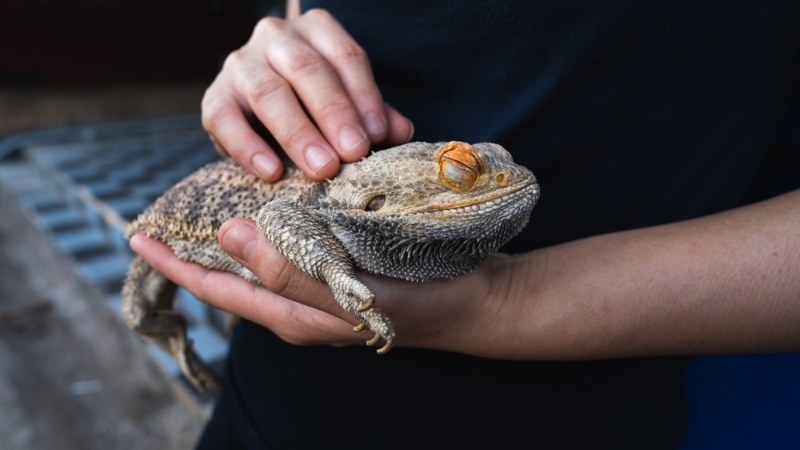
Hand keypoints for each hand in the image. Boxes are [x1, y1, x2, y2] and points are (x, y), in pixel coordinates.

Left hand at [129, 219, 522, 353]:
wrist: (476, 301)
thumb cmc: (421, 302)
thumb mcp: (352, 292)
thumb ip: (291, 270)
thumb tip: (231, 236)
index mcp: (294, 315)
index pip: (220, 289)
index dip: (177, 265)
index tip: (140, 237)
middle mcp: (301, 304)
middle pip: (236, 275)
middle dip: (201, 248)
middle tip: (173, 213)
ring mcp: (322, 287)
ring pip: (266, 257)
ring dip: (239, 230)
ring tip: (214, 199)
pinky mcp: (343, 267)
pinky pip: (297, 244)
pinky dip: (281, 220)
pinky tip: (280, 196)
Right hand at [202, 9, 413, 180]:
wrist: (264, 110)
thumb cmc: (317, 105)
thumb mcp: (350, 102)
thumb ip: (374, 115)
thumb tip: (401, 131)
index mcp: (316, 30)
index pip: (345, 57)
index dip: (364, 96)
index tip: (379, 135)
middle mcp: (276, 37)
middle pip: (307, 70)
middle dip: (334, 114)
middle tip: (353, 154)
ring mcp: (241, 63)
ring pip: (268, 92)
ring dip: (298, 133)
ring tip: (322, 168)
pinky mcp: (215, 96)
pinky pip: (226, 119)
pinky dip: (248, 148)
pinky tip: (272, 172)